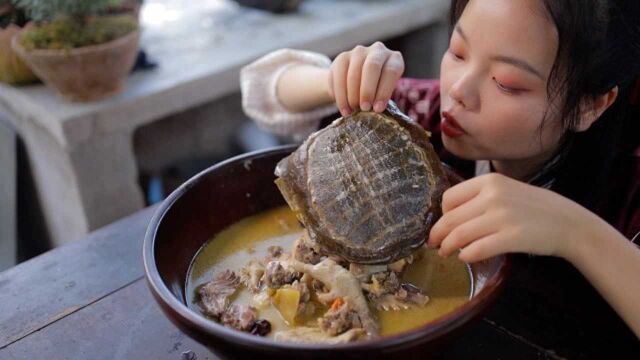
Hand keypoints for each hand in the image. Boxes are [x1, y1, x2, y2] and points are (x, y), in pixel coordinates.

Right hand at [328, 42, 403, 115]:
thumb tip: (375, 109)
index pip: (391, 71)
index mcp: (394, 58)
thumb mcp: (385, 91)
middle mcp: (378, 50)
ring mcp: (359, 52)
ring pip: (354, 73)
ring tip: (352, 111)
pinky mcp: (342, 58)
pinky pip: (339, 76)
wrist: (358, 80)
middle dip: (367, 90)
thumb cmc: (377, 89)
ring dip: (352, 95)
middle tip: (364, 108)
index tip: (378, 109)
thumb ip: (382, 97)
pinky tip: (344, 108)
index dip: (384, 91)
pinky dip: (341, 95)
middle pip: (372, 66)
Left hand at [427, 173, 595, 262]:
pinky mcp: (512, 237)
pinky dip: (466, 255)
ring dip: (447, 247)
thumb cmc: (533, 207)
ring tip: (446, 253)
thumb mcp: (505, 190)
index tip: (443, 225)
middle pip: (450, 218)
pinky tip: (466, 257)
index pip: (449, 197)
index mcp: (489, 181)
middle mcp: (493, 196)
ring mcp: (503, 216)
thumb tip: (446, 216)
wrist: (569, 222)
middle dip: (437, 234)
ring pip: (459, 235)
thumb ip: (478, 198)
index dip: (441, 214)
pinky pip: (477, 249)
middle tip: (434, 244)